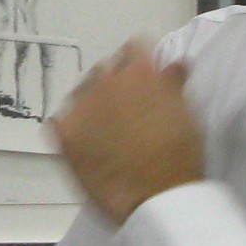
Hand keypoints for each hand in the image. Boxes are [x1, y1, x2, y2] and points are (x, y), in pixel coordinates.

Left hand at [51, 40, 201, 224]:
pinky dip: (69, 128)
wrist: (158, 197)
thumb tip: (172, 64)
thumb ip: (173, 84)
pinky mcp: (64, 135)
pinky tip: (84, 143)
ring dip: (90, 104)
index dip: (141, 63)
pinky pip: (58, 122)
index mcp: (139, 71)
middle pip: (105, 70)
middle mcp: (106, 81)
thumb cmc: (180, 155)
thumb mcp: (187, 112)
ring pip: (80, 94)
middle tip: (125, 110)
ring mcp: (81, 107)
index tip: (145, 80)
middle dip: (114, 84)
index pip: (134, 48)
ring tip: (103, 129)